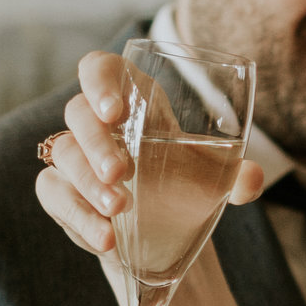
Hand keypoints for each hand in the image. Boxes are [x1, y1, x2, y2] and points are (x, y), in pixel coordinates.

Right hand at [36, 51, 264, 256]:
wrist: (168, 232)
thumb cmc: (186, 183)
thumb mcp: (215, 177)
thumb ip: (237, 176)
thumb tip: (252, 181)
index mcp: (134, 99)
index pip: (100, 69)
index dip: (100, 82)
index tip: (115, 110)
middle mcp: (98, 123)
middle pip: (78, 113)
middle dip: (97, 142)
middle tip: (122, 173)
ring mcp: (74, 157)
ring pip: (65, 154)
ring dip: (89, 182)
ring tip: (120, 208)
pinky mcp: (61, 192)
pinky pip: (53, 193)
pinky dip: (78, 215)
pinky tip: (106, 236)